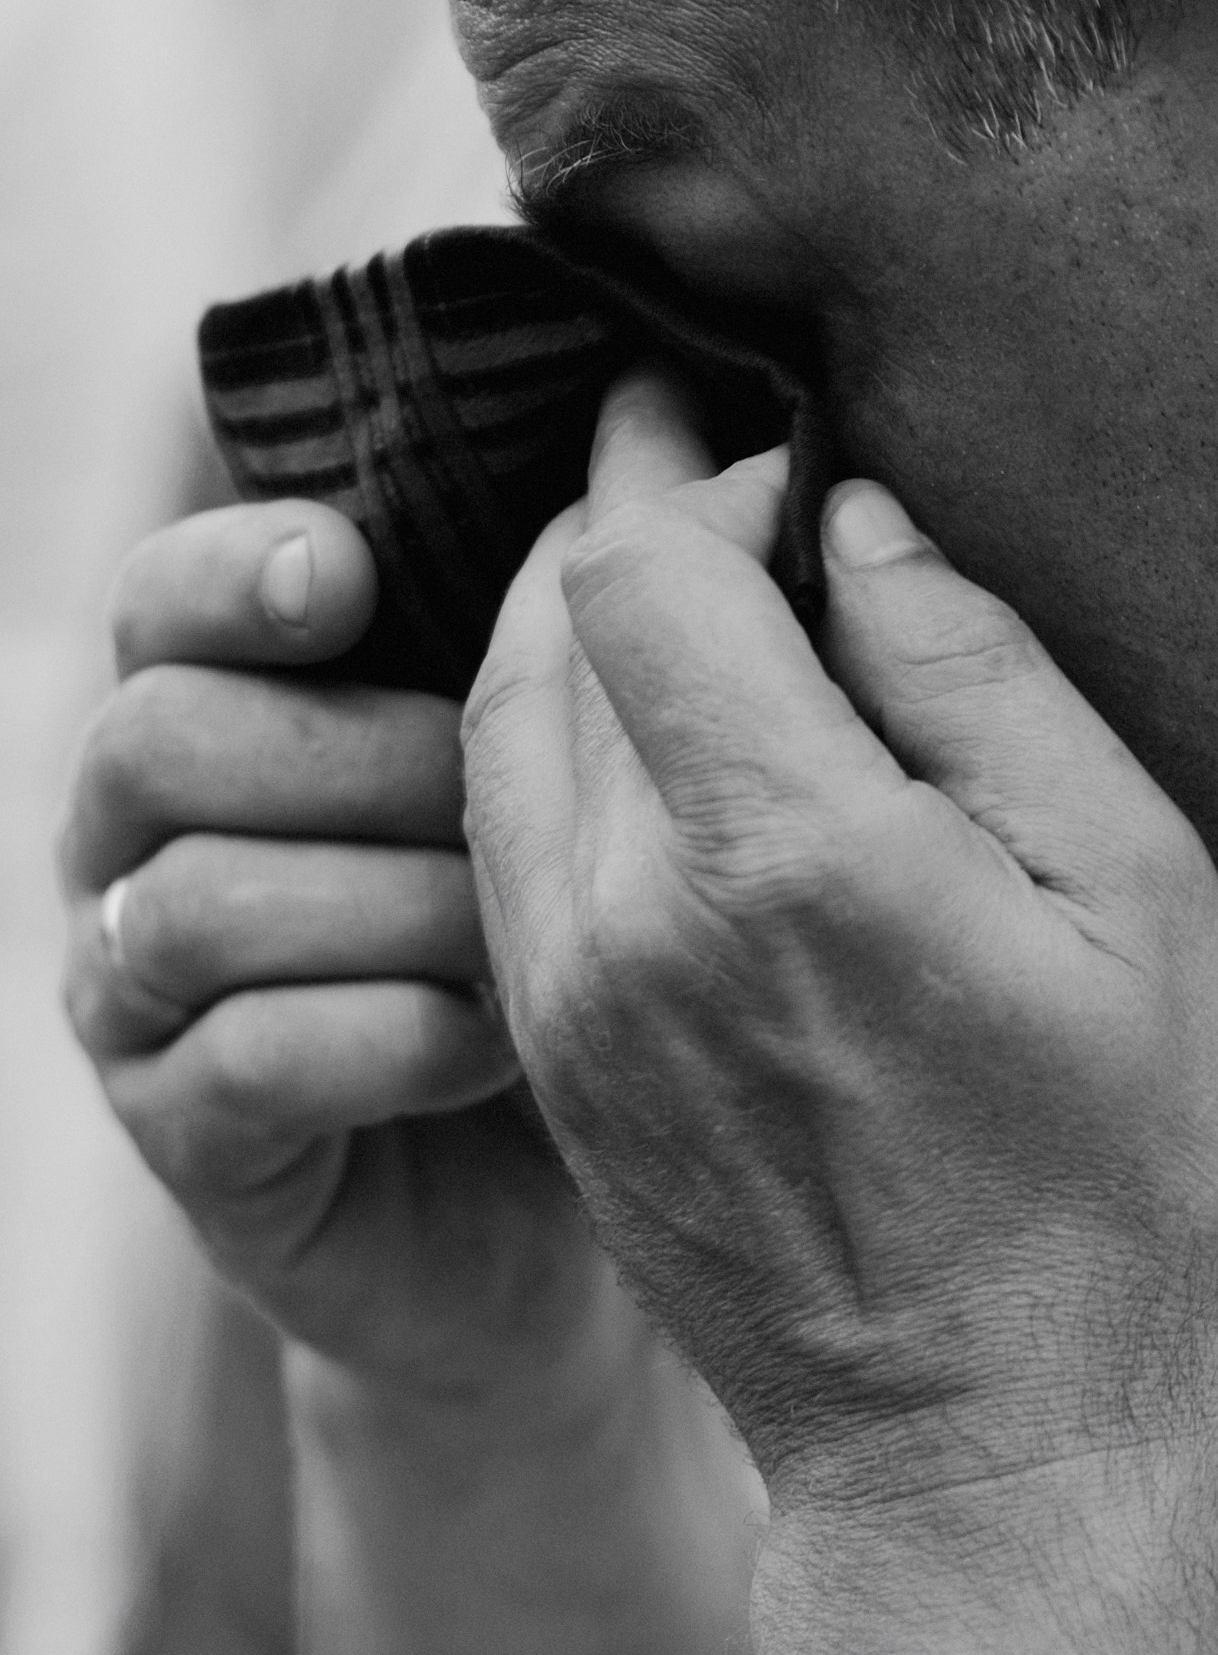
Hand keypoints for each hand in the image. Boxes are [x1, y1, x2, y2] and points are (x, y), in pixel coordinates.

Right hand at [61, 501, 599, 1396]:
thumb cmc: (579, 950)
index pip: (164, 607)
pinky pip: (247, 1060)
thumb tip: (637, 459)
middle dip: (355, 761)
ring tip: (522, 949)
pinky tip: (492, 1049)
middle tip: (496, 807)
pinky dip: (390, 1041)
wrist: (577, 1195)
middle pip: (163, 738)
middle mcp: (145, 849)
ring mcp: (143, 1003)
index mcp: (225, 727)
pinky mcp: (191, 1142)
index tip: (350, 574)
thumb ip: (544, 657)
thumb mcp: (567, 791)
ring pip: (198, 902)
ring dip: (395, 911)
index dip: (238, 574)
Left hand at [462, 372, 1217, 1504]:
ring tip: (664, 578)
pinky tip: (641, 738)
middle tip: (694, 458)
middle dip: (622, 523)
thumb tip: (867, 529)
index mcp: (787, 857)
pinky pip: (508, 851)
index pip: (646, 568)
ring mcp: (566, 1010)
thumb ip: (987, 685)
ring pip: (502, 735)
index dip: (705, 480)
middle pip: (550, 631)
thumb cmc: (1117, 1185)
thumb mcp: (1136, 903)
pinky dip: (553, 749)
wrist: (994, 1450)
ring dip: (573, 635)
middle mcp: (629, 922)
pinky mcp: (556, 1074)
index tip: (788, 469)